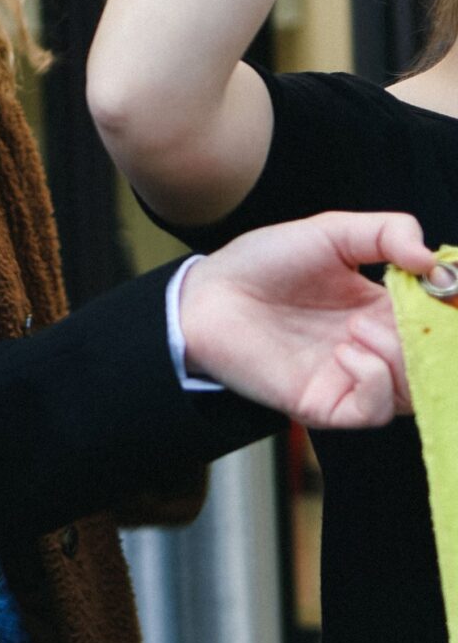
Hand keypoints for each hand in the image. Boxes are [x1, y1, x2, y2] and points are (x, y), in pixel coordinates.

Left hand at [179, 210, 450, 429]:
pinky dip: (374, 377)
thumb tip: (436, 259)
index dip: (453, 306)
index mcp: (384, 310)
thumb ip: (388, 233)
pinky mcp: (326, 404)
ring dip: (401, 355)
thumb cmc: (265, 262)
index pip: (442, 322)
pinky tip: (346, 348)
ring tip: (360, 325)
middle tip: (414, 309)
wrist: (209, 293)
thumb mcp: (333, 232)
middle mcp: (375, 349)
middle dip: (437, 336)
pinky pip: (374, 410)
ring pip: (414, 389)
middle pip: (437, 361)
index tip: (448, 283)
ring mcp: (351, 379)